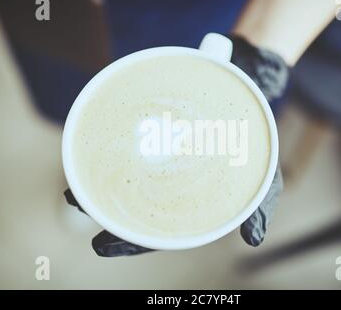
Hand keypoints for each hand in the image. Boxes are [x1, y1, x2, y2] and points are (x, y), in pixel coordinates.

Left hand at [64, 35, 287, 255]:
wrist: (252, 93)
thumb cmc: (256, 145)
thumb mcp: (264, 179)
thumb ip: (259, 207)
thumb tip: (253, 239)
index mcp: (189, 203)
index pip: (157, 229)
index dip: (132, 240)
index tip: (103, 246)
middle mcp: (171, 182)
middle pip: (133, 203)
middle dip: (104, 207)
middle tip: (76, 204)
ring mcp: (163, 155)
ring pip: (126, 172)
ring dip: (99, 177)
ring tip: (76, 177)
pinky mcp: (159, 126)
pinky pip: (132, 136)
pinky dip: (114, 143)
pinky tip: (96, 142)